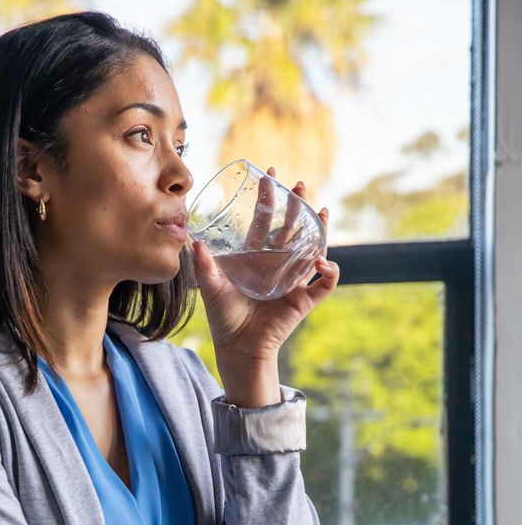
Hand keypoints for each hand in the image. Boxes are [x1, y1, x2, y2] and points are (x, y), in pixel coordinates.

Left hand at [191, 172, 338, 365]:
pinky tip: (322, 260)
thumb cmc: (223, 319)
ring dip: (319, 229)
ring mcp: (292, 280)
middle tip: (299, 185)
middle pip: (291, 228)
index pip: (263, 221)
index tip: (269, 175)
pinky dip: (329, 270)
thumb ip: (204, 267)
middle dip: (297, 206)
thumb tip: (194, 242)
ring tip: (321, 210)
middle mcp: (276, 265)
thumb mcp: (211, 290)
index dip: (267, 198)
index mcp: (255, 258)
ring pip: (313, 248)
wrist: (239, 349)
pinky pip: (325, 283)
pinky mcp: (304, 299)